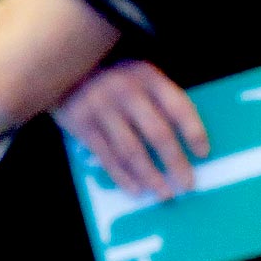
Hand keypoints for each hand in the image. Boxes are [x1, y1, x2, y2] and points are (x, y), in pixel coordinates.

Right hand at [53, 60, 208, 197]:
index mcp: (146, 76)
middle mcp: (126, 90)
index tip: (203, 154)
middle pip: (158, 133)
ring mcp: (101, 107)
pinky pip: (107, 157)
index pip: (178, 106)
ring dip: (150, 176)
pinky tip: (136, 190)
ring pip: (132, 151)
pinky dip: (123, 177)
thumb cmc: (106, 75)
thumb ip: (155, 97)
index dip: (194, 131)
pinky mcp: (81, 124)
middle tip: (188, 185)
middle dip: (176, 163)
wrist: (57, 67)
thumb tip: (185, 138)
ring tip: (164, 194)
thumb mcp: (134, 74)